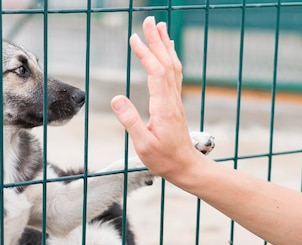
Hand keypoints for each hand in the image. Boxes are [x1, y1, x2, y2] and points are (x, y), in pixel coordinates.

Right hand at [110, 16, 202, 182]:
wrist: (185, 167)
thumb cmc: (163, 159)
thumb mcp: (143, 144)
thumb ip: (130, 120)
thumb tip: (116, 98)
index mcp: (163, 106)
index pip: (155, 72)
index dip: (146, 54)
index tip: (135, 38)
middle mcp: (172, 99)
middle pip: (166, 62)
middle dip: (157, 40)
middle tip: (149, 20)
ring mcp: (175, 99)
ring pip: (172, 65)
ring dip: (165, 45)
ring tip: (160, 27)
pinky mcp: (175, 102)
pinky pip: (174, 73)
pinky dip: (169, 57)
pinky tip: (167, 51)